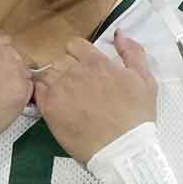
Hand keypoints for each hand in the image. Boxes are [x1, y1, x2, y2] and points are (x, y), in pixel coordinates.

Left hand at [33, 31, 156, 164]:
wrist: (122, 149)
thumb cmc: (136, 116)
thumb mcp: (145, 80)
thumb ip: (132, 52)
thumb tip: (119, 33)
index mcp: (97, 62)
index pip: (74, 44)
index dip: (78, 54)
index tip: (84, 68)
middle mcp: (75, 71)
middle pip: (60, 59)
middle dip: (68, 68)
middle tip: (78, 86)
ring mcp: (60, 89)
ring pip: (47, 73)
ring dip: (55, 81)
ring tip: (67, 96)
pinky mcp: (49, 107)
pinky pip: (37, 90)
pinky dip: (43, 93)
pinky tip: (55, 103)